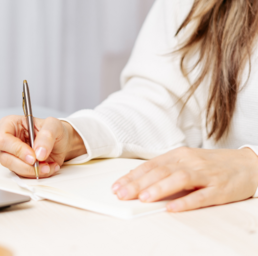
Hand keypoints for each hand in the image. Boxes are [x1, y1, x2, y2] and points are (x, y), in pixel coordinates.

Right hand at [0, 115, 85, 177]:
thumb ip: (47, 135)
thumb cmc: (53, 130)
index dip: (16, 149)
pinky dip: (37, 174)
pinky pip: (23, 175)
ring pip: (13, 168)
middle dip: (24, 164)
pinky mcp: (18, 166)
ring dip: (32, 170)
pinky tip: (48, 168)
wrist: (61, 142)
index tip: (33, 156)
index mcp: (10, 124)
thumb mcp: (54, 125)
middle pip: (5, 157)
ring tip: (48, 166)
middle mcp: (7, 140)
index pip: (2, 138)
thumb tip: (38, 152)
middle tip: (40, 163)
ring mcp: (11, 154)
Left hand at [111, 147, 257, 211]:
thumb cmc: (211, 164)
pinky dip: (186, 202)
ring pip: (179, 179)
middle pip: (161, 171)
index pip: (151, 165)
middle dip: (139, 183)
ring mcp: (206, 174)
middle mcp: (190, 162)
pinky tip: (173, 208)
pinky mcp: (220, 189)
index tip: (117, 186)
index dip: (133, 176)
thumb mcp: (186, 161)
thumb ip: (165, 169)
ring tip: (144, 198)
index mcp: (179, 155)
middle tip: (122, 194)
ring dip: (160, 188)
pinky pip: (202, 196)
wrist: (247, 164)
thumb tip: (137, 180)